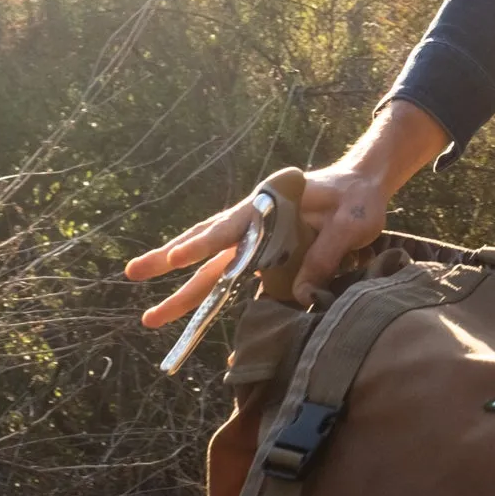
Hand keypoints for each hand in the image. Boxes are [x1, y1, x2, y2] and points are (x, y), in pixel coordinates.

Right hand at [123, 99, 449, 323]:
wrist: (362, 184)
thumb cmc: (358, 198)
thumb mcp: (354, 222)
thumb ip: (328, 252)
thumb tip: (298, 294)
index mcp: (272, 201)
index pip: (232, 225)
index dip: (204, 243)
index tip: (176, 260)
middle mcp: (255, 217)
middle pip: (207, 243)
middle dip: (168, 260)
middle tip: (132, 275)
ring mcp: (256, 235)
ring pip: (211, 261)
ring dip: (181, 284)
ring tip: (149, 311)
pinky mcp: (263, 252)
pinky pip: (231, 272)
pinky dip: (208, 288)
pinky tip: (190, 309)